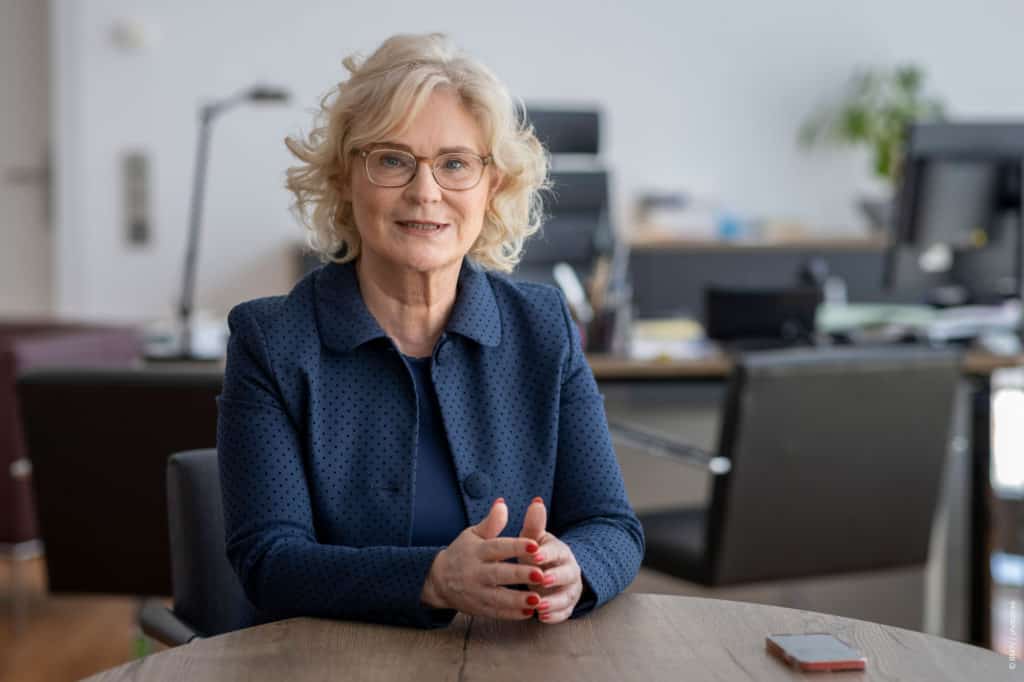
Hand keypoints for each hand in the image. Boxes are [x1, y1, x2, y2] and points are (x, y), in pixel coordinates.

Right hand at [421, 498, 545, 619]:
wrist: (438, 580)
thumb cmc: (462, 552)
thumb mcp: (473, 534)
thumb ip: (491, 522)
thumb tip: (502, 503)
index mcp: (477, 551)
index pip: (498, 548)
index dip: (516, 547)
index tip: (535, 545)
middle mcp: (475, 572)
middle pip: (499, 574)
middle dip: (520, 575)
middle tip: (541, 574)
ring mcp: (476, 592)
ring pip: (498, 598)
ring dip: (518, 600)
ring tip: (537, 599)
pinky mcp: (478, 608)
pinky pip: (496, 613)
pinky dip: (511, 614)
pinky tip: (528, 613)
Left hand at [519, 497, 583, 623]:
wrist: (549, 570)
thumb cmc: (537, 552)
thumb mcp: (534, 539)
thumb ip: (534, 524)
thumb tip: (536, 501)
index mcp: (561, 551)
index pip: (557, 551)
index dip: (546, 553)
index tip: (534, 554)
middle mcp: (570, 569)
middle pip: (567, 574)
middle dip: (554, 577)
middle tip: (540, 580)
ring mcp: (570, 588)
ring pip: (566, 595)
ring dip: (553, 601)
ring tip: (538, 606)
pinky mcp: (566, 605)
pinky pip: (564, 612)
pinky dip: (554, 616)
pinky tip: (541, 618)